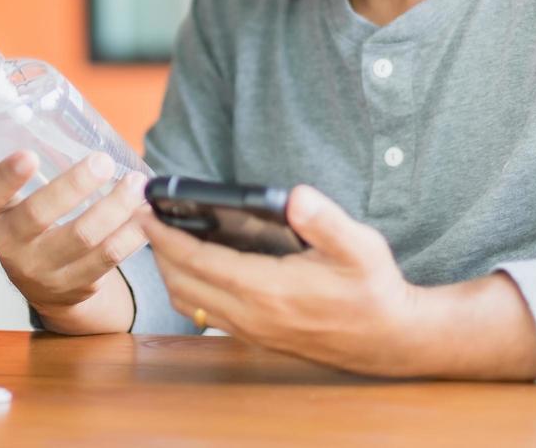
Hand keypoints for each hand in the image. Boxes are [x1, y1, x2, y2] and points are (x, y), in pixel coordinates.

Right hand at [0, 150, 148, 333]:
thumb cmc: (35, 224)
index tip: (30, 155)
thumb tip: (87, 129)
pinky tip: (145, 214)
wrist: (42, 283)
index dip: (8, 175)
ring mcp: (42, 269)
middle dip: (74, 185)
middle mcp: (11, 243)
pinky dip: (130, 233)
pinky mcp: (75, 285)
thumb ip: (40, 172)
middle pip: (39, 215)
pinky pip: (107, 258)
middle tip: (103, 161)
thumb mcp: (20, 201)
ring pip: (82, 237)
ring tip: (136, 184)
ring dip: (115, 207)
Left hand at [140, 184, 535, 379]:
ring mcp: (252, 330)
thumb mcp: (359, 246)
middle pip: (182, 283)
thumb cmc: (374, 289)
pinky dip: (189, 289)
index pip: (198, 260)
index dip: (165, 236)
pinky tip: (194, 268)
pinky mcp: (258, 337)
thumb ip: (325, 220)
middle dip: (157, 251)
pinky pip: (207, 315)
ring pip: (190, 303)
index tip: (144, 211)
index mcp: (268, 289)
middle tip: (144, 219)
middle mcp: (252, 315)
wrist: (391, 339)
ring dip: (169, 272)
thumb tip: (294, 195)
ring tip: (161, 240)